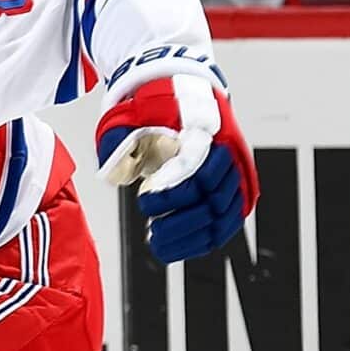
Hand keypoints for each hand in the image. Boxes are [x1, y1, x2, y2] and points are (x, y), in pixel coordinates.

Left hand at [96, 75, 259, 262]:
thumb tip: (115, 170)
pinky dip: (197, 243)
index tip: (147, 201)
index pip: (202, 171)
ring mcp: (235, 177)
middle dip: (181, 220)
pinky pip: (223, 227)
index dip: (174, 193)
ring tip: (156, 240)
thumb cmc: (157, 112)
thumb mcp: (135, 116)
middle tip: (151, 227)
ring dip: (188, 236)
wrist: (182, 101)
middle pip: (215, 200)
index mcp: (209, 132)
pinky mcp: (233, 196)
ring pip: (222, 219)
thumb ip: (123, 140)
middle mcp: (230, 156)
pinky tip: (169, 249)